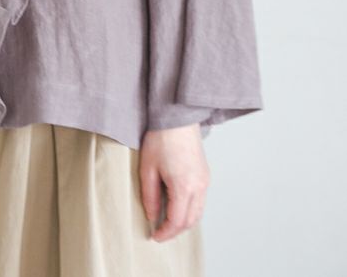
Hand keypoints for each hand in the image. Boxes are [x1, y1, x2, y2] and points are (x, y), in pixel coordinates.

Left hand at [138, 123, 209, 241]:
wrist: (177, 117)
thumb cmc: (161, 138)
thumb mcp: (148, 168)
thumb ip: (150, 196)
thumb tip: (152, 216)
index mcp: (184, 186)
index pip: (177, 221)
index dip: (165, 232)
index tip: (154, 235)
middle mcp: (199, 186)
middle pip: (191, 221)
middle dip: (175, 230)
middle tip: (160, 232)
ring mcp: (205, 180)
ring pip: (198, 212)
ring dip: (184, 222)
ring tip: (167, 222)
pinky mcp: (205, 174)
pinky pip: (201, 200)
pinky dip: (190, 209)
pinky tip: (177, 206)